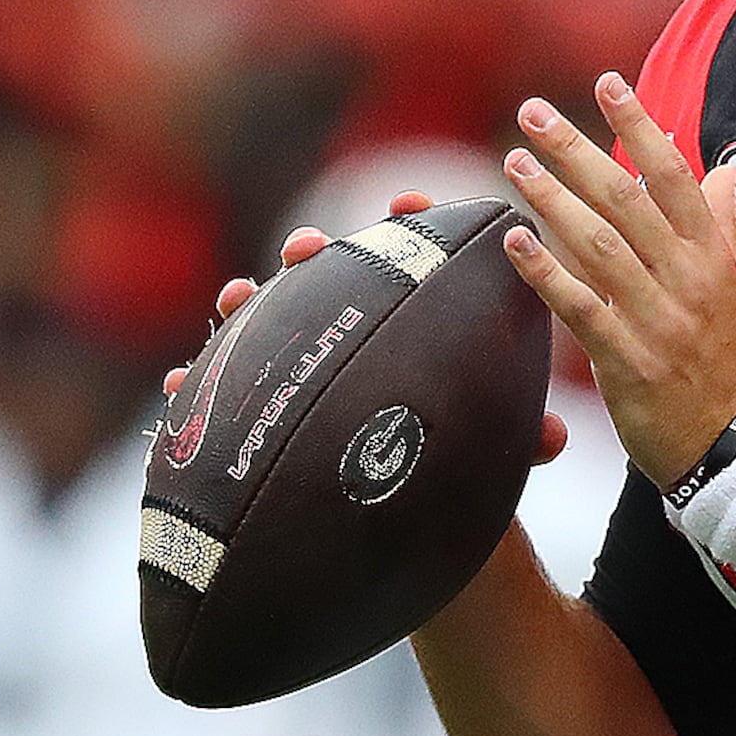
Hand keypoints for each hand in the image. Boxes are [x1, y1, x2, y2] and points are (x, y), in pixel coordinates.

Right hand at [168, 200, 573, 466]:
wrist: (414, 531)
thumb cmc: (459, 473)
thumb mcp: (491, 456)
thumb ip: (521, 443)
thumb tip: (557, 439)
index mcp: (413, 331)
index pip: (411, 261)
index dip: (407, 226)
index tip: (406, 204)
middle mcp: (354, 336)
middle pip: (328, 278)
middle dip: (312, 254)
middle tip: (309, 248)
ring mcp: (306, 368)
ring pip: (270, 322)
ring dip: (247, 301)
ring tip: (236, 295)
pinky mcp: (267, 412)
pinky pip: (222, 392)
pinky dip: (196, 383)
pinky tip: (179, 380)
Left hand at [497, 75, 735, 488]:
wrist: (730, 447)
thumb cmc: (727, 364)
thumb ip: (722, 228)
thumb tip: (722, 173)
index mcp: (713, 257)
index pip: (674, 176)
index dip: (640, 127)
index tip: (609, 83)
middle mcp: (686, 281)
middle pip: (625, 199)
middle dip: (576, 150)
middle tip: (533, 113)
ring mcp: (656, 320)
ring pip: (597, 245)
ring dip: (551, 199)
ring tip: (514, 163)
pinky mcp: (626, 360)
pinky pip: (579, 307)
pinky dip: (544, 272)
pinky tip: (514, 241)